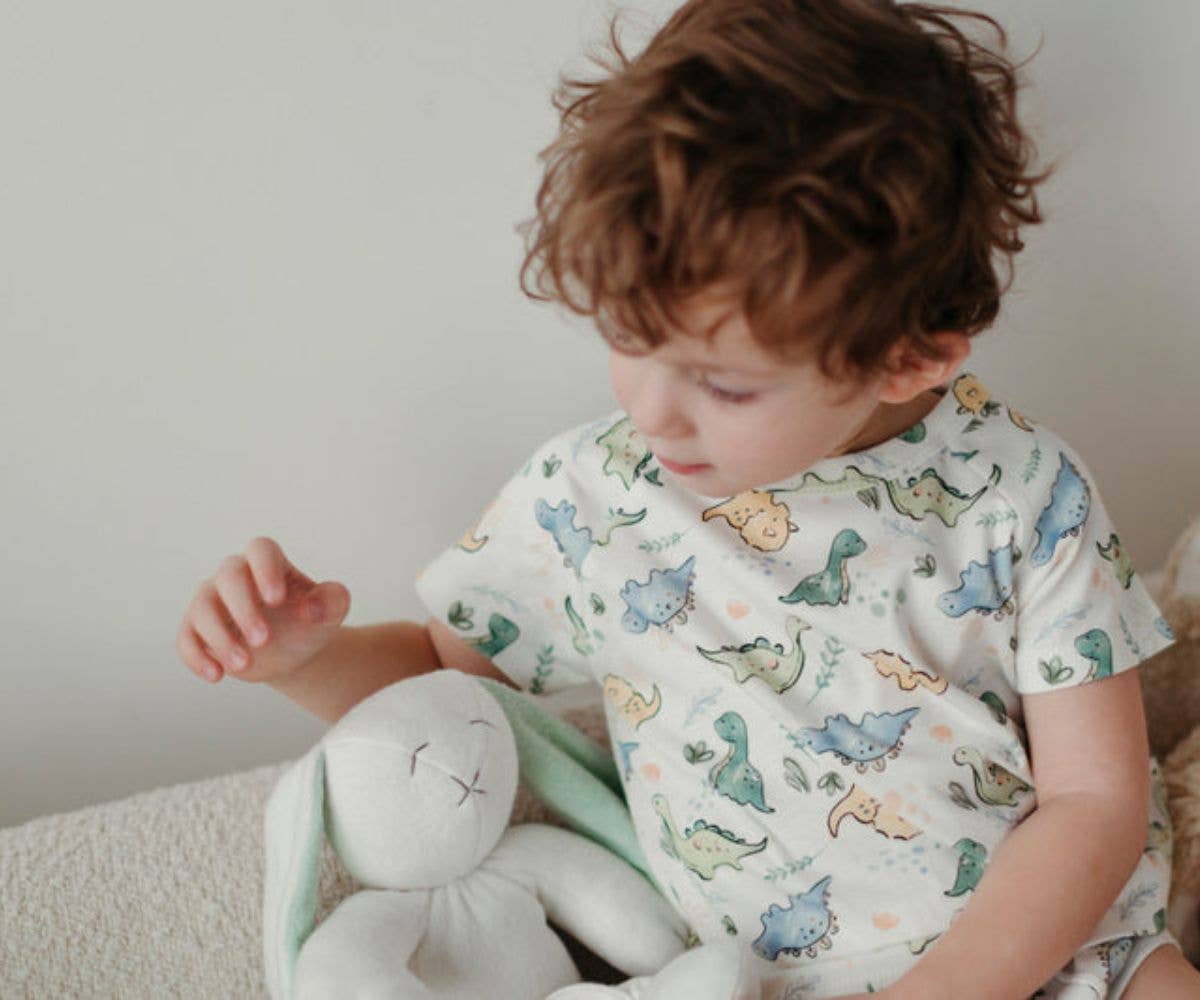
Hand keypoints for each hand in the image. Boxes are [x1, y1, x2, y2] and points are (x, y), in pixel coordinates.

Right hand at [176, 535, 349, 683]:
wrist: (294, 652)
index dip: (265, 570)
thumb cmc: (310, 622)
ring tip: (244, 665)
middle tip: (263, 640)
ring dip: (220, 638)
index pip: (260, 550)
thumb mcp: (331, 612)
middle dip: (243, 610)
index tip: (276, 599)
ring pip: (202, 608)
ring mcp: (213, 600)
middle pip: (229, 578)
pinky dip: (196, 656)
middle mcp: (236, 575)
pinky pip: (185, 637)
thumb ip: (333, 602)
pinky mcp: (197, 629)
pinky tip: (217, 675)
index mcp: (270, 562)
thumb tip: (311, 609)